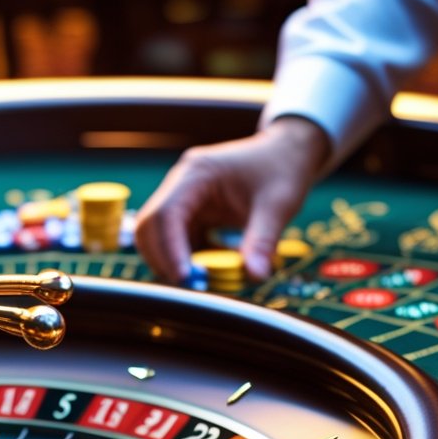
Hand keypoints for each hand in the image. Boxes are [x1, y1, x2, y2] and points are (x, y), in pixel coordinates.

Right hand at [134, 116, 330, 282]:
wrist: (287, 151)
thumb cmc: (282, 169)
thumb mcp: (278, 205)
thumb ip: (262, 241)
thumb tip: (254, 276)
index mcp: (197, 173)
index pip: (166, 213)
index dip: (170, 249)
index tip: (186, 278)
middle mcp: (182, 184)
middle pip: (150, 226)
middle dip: (163, 258)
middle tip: (190, 286)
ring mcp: (184, 199)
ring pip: (157, 236)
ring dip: (172, 261)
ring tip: (204, 279)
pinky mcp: (191, 213)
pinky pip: (177, 241)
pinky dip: (188, 259)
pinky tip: (212, 267)